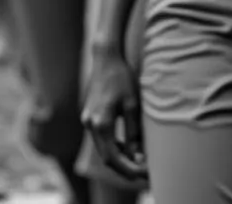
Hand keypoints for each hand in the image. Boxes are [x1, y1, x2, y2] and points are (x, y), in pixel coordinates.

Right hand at [82, 45, 147, 179]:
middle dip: (124, 167)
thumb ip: (133, 131)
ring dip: (119, 157)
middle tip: (143, 172)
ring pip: (103, 148)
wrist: (105, 58)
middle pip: (106, 157)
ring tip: (138, 161)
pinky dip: (113, 145)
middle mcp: (90, 125)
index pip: (112, 158)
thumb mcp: (132, 104)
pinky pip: (101, 138)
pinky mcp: (89, 116)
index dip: (127, 169)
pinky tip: (126, 146)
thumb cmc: (121, 77)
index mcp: (100, 123)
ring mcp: (87, 120)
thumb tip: (136, 156)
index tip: (143, 174)